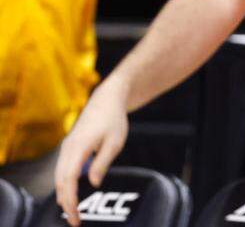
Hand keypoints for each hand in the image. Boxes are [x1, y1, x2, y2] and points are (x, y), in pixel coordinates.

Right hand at [55, 80, 129, 226]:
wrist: (106, 100)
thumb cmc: (113, 120)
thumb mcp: (115, 142)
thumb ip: (102, 163)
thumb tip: (93, 183)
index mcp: (78, 148)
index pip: (68, 181)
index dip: (70, 200)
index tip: (76, 216)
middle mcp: (68, 149)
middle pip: (60, 182)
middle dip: (66, 203)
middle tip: (75, 221)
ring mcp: (66, 147)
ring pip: (59, 176)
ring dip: (63, 194)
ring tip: (72, 212)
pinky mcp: (69, 147)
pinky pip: (62, 170)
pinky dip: (63, 184)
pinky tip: (70, 193)